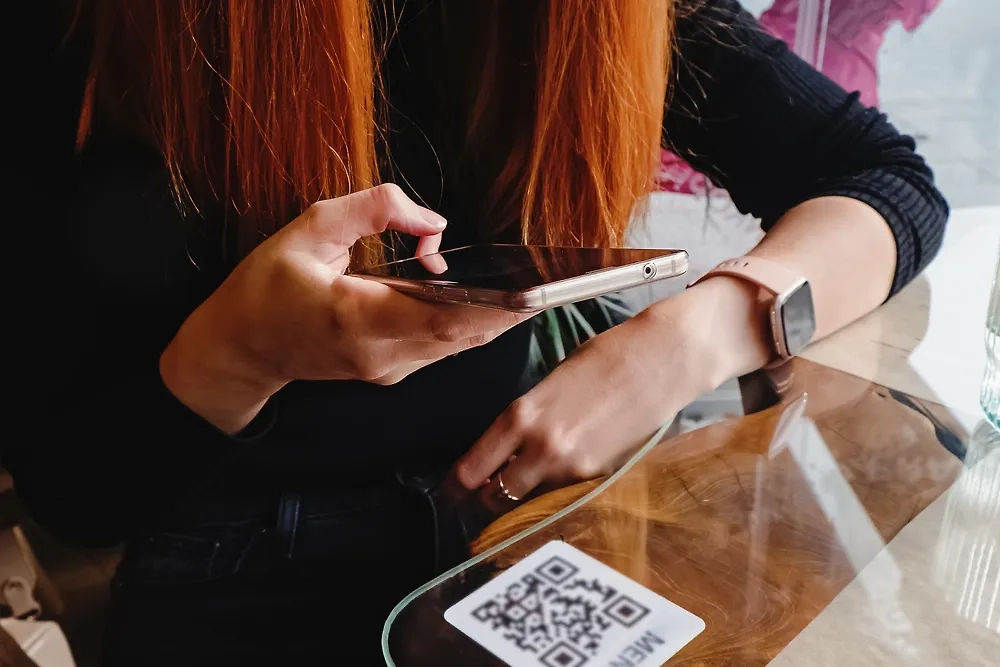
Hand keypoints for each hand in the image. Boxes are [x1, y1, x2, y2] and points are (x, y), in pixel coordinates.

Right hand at [161, 184, 526, 432]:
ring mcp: (387, 369)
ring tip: (530, 288)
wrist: (242, 348)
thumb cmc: (266, 288)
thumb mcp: (308, 230)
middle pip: (462, 336)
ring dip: (493, 317)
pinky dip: (468, 323)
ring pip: (458, 345)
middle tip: (551, 284)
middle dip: (509, 311)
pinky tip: (486, 299)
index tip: (533, 293)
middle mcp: (379, 354)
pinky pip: (442, 347)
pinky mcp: (391, 370)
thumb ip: (371, 211)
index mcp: (356, 319)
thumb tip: (432, 221)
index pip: (441, 318)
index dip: (493, 309)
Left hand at [446, 276, 769, 512]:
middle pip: (494, 497)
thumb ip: (528, 416)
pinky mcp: (600, 474)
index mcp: (521, 414)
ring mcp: (572, 466)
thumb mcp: (552, 382)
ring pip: (530, 499)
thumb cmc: (607, 357)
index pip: (472, 469)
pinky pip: (564, 493)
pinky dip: (556, 491)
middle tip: (480, 499)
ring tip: (521, 487)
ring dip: (521, 498)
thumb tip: (509, 441)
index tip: (451, 490)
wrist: (662, 359)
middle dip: (483, 501)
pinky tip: (560, 476)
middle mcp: (541, 446)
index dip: (456, 486)